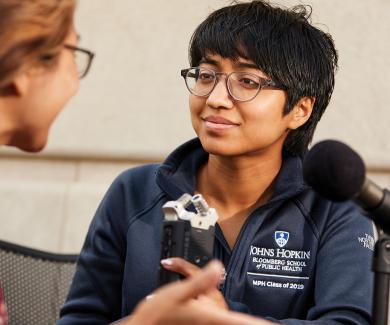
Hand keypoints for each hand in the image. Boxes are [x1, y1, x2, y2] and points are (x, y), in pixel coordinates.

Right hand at [119, 260, 272, 324]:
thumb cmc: (159, 314)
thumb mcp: (179, 292)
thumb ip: (200, 280)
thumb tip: (218, 267)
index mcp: (210, 316)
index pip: (242, 322)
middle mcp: (212, 322)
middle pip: (240, 324)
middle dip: (255, 324)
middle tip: (274, 324)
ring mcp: (206, 324)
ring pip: (230, 323)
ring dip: (244, 322)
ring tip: (262, 321)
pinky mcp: (201, 323)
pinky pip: (221, 323)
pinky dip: (233, 321)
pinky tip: (232, 318)